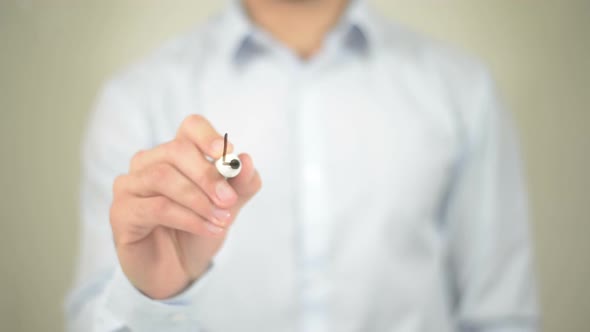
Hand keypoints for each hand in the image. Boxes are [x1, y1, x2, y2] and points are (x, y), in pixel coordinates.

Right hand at [109, 115, 261, 298]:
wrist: (178, 270)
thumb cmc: (198, 229)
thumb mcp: (228, 206)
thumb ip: (240, 184)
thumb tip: (246, 161)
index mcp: (176, 154)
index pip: (190, 127)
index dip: (208, 136)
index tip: (228, 155)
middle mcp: (149, 162)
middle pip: (176, 150)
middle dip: (207, 175)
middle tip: (229, 200)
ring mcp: (130, 185)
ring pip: (163, 177)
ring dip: (199, 200)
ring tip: (222, 220)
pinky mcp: (121, 211)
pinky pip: (156, 207)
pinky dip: (188, 218)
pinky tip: (208, 229)